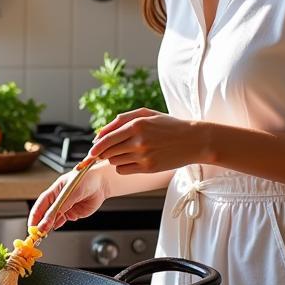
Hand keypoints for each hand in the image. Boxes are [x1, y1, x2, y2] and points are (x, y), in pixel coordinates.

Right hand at [29, 160, 108, 231]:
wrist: (101, 184)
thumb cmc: (86, 180)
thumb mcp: (71, 193)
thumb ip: (60, 208)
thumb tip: (49, 220)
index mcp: (54, 191)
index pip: (40, 205)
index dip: (34, 216)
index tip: (31, 226)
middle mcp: (57, 200)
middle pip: (44, 213)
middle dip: (39, 223)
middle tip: (36, 234)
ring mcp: (64, 207)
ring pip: (52, 219)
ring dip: (47, 226)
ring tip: (43, 234)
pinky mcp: (72, 213)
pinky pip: (61, 221)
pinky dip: (56, 225)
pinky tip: (51, 229)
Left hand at [89, 108, 205, 173]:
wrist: (194, 140)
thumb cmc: (168, 125)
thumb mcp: (145, 114)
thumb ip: (120, 120)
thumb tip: (99, 134)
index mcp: (136, 125)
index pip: (106, 139)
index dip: (95, 147)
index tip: (90, 151)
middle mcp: (138, 141)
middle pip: (107, 152)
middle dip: (103, 152)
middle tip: (105, 152)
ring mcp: (143, 156)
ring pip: (114, 161)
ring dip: (114, 158)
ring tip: (128, 151)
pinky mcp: (148, 168)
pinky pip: (123, 170)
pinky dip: (123, 166)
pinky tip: (133, 160)